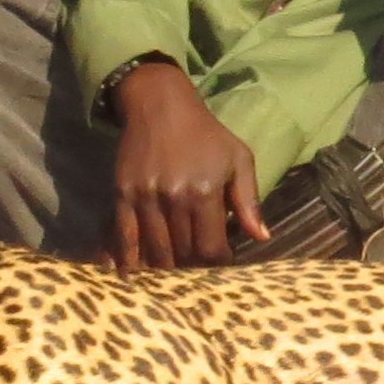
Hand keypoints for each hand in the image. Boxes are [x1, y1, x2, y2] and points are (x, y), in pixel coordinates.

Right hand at [108, 61, 266, 269]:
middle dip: (191, 270)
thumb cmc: (206, 135)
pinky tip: (133, 275)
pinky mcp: (122, 194)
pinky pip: (124, 237)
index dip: (216, 264)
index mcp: (205, 192)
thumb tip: (261, 237)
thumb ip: (249, 200)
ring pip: (154, 252)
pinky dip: (129, 260)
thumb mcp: (238, 159)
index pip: (210, 248)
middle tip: (196, 274)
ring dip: (163, 270)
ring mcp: (145, 198)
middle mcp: (174, 198)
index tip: (220, 264)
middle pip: (182, 254)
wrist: (160, 105)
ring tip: (171, 277)